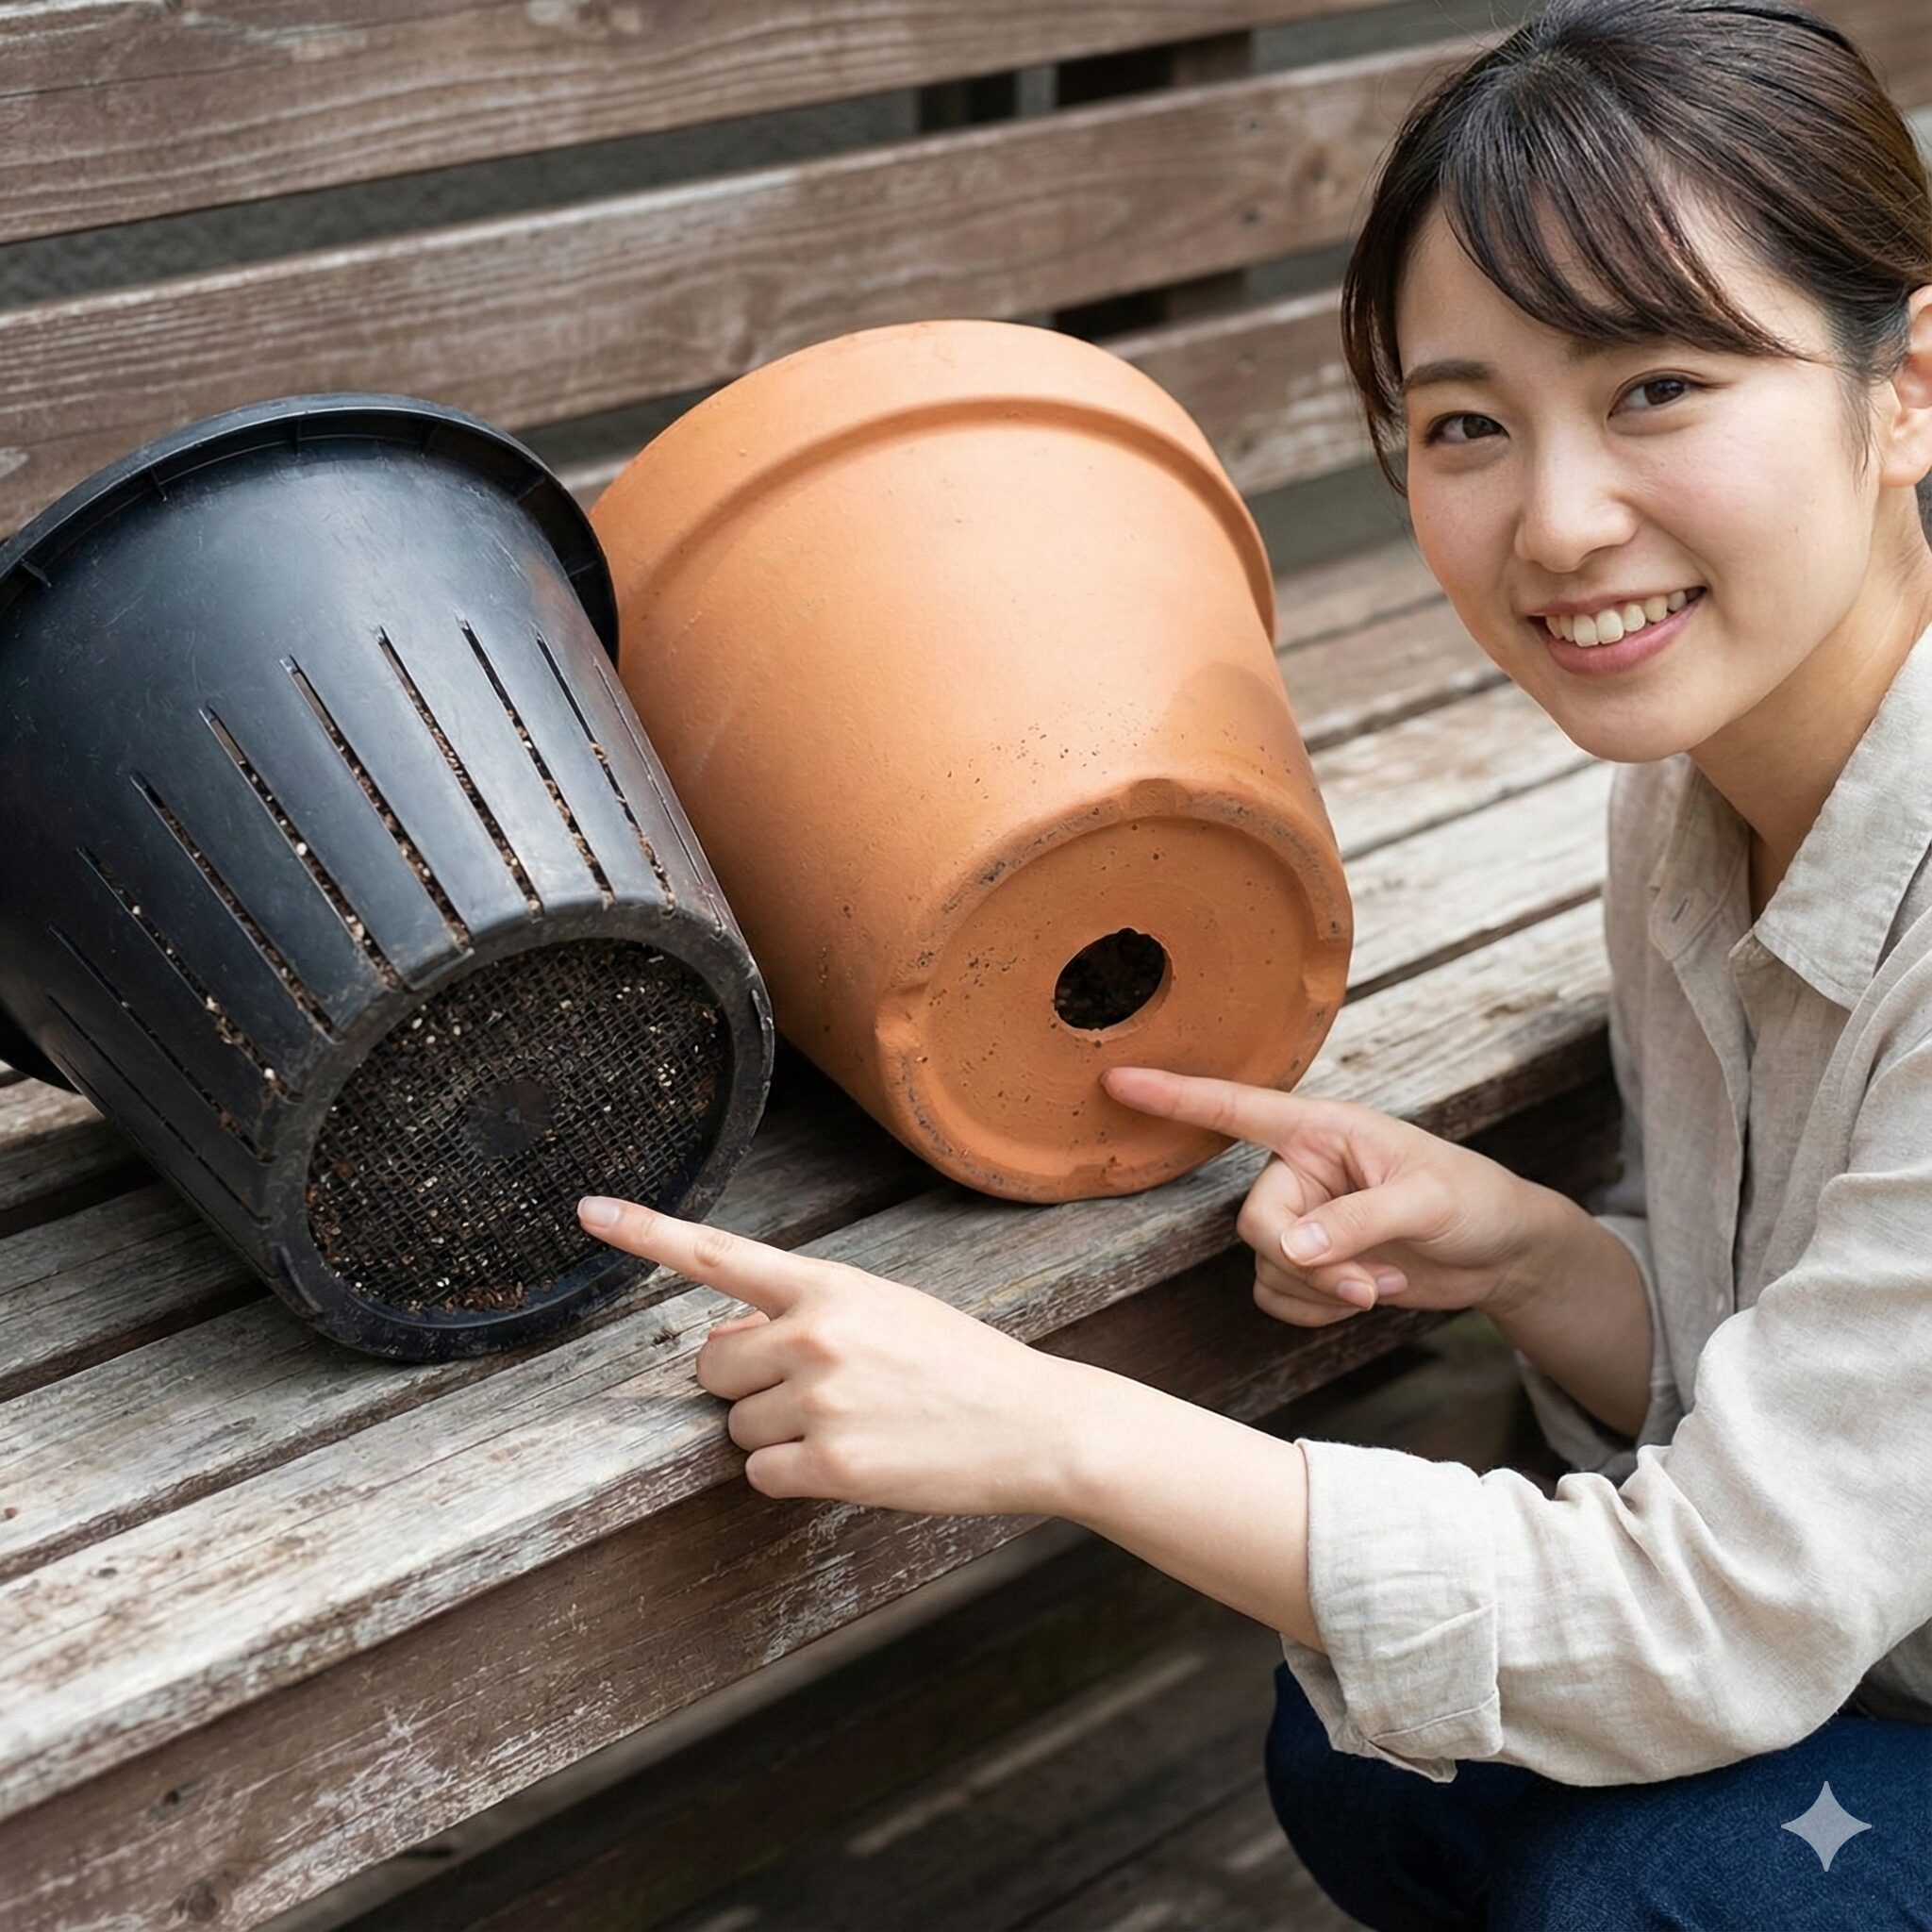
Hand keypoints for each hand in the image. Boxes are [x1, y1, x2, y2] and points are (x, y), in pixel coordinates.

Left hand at [576, 1196, 1089, 1516]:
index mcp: (829, 1283)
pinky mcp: (832, 1464)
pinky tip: (853, 1460)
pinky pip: (762, 1476)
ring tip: (853, 1423)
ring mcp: (820, 1400)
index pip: (718, 1253)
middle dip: (741, 1384)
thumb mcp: (887, 1311)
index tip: (588, 1212)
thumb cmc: (963, 1365)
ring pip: (738, 1427)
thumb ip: (805, 1315)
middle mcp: (814, 1334)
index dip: (646, 1232)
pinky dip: (795, 1477)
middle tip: (808, 1391)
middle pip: (711, 1365)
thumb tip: (727, 1340)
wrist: (1039, 1424)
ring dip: (777, 1434)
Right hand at [1100, 1067, 1553, 1327]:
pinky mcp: (1311, 1264)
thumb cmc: (1473, 1201)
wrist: (1501, 1252)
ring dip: (1319, 1293)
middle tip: (1366, 1283)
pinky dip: (1316, 1311)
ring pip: (1264, 1268)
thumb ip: (1356, 1221)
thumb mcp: (1427, 1202)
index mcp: (1322, 1130)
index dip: (1175, 1096)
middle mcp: (1301, 1171)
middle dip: (1307, 1266)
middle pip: (1255, 1223)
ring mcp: (1303, 1220)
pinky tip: (1365, 1298)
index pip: (1236, 1108)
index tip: (1117, 1078)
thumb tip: (1289, 1248)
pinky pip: (1276, 1297)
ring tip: (1380, 1284)